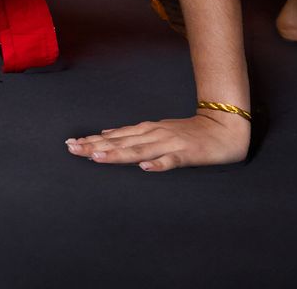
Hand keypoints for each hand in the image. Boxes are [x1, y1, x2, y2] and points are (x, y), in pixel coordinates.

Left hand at [66, 110, 249, 171]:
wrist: (224, 127)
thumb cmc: (189, 132)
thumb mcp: (157, 130)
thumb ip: (134, 134)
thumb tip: (106, 134)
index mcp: (147, 130)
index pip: (115, 136)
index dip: (92, 140)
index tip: (71, 144)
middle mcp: (154, 134)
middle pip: (121, 142)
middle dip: (95, 146)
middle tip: (73, 150)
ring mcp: (170, 143)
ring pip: (140, 150)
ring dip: (118, 153)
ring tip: (97, 157)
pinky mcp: (187, 153)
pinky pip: (172, 160)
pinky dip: (158, 164)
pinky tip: (145, 168)